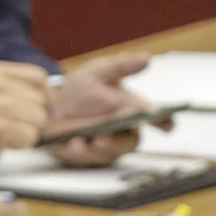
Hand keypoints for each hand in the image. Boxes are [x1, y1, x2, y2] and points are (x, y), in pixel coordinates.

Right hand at [0, 59, 51, 168]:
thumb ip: (26, 89)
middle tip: (15, 122)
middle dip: (35, 116)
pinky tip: (6, 140)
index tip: (46, 105)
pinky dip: (23, 141)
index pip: (38, 76)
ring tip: (9, 130)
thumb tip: (59, 100)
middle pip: (41, 100)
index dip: (49, 94)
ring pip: (39, 117)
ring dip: (29, 129)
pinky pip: (31, 135)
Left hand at [47, 52, 154, 166]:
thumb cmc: (80, 91)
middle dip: (123, 137)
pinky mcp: (91, 155)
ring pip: (114, 151)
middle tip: (112, 129)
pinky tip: (74, 143)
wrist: (50, 107)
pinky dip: (81, 152)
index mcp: (133, 110)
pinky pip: (90, 158)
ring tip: (90, 140)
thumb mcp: (98, 72)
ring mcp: (109, 144)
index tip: (165, 123)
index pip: (158, 118)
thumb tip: (147, 57)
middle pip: (134, 141)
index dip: (165, 122)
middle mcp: (125, 130)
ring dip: (103, 147)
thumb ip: (122, 66)